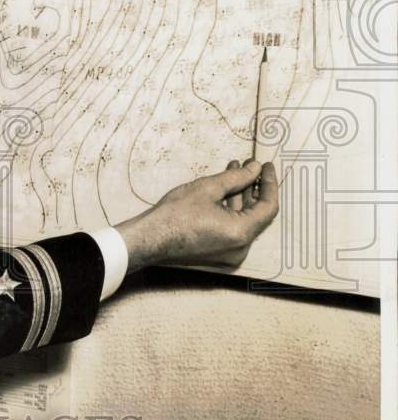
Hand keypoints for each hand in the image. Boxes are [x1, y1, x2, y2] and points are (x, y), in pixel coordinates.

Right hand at [115, 159, 278, 272]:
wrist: (150, 238)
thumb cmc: (174, 214)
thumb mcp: (208, 188)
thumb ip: (237, 177)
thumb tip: (255, 169)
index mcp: (241, 233)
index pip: (268, 207)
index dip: (270, 184)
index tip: (267, 167)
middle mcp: (241, 247)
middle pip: (257, 214)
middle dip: (254, 187)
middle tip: (250, 166)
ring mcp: (230, 253)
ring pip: (244, 220)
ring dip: (241, 196)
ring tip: (234, 172)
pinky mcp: (219, 253)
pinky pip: (233, 228)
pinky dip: (231, 210)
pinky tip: (223, 191)